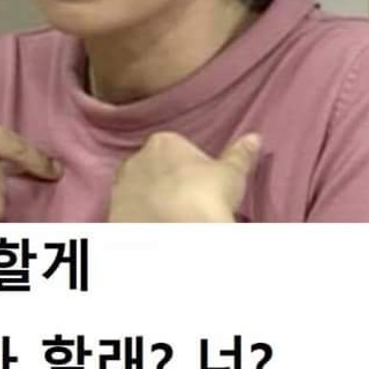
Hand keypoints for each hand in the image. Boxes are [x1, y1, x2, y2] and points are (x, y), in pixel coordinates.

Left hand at [108, 132, 260, 221]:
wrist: (174, 231)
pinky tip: (157, 229)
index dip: (190, 167)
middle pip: (155, 168)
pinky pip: (130, 211)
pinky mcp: (114, 210)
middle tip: (188, 203)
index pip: (177, 149)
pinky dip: (141, 218)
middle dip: (168, 182)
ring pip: (140, 190)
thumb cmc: (205, 194)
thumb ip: (240, 154)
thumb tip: (254, 138)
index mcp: (164, 142)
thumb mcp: (230, 174)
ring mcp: (122, 185)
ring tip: (173, 220)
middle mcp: (136, 158)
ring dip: (152, 200)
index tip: (202, 185)